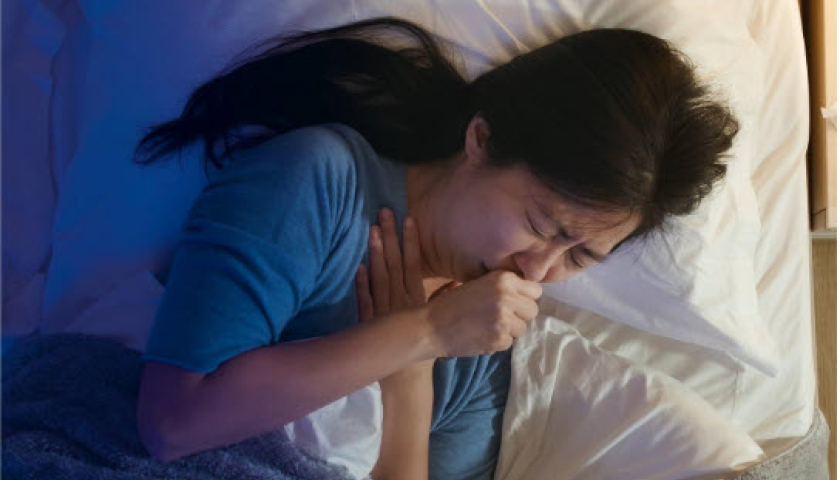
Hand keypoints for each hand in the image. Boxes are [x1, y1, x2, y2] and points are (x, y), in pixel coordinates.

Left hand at [355, 208, 444, 379]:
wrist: (406, 377)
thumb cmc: (427, 351)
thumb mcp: (441, 322)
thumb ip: (446, 301)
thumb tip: (455, 284)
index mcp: (417, 300)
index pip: (414, 265)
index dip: (411, 241)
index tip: (409, 219)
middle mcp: (398, 301)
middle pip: (393, 264)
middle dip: (389, 237)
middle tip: (384, 212)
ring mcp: (381, 310)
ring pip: (377, 276)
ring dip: (375, 253)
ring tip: (372, 229)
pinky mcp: (368, 321)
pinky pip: (363, 299)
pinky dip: (360, 284)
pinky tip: (358, 266)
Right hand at [423, 270, 542, 357]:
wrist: (431, 326)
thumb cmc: (452, 303)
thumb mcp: (478, 284)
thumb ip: (503, 287)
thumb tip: (527, 294)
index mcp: (503, 279)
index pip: (535, 290)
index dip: (524, 297)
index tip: (512, 302)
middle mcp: (507, 297)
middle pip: (533, 310)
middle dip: (519, 315)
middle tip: (500, 316)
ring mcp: (504, 320)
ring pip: (522, 328)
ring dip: (509, 330)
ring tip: (488, 326)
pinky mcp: (499, 339)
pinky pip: (509, 342)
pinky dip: (498, 342)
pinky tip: (481, 336)